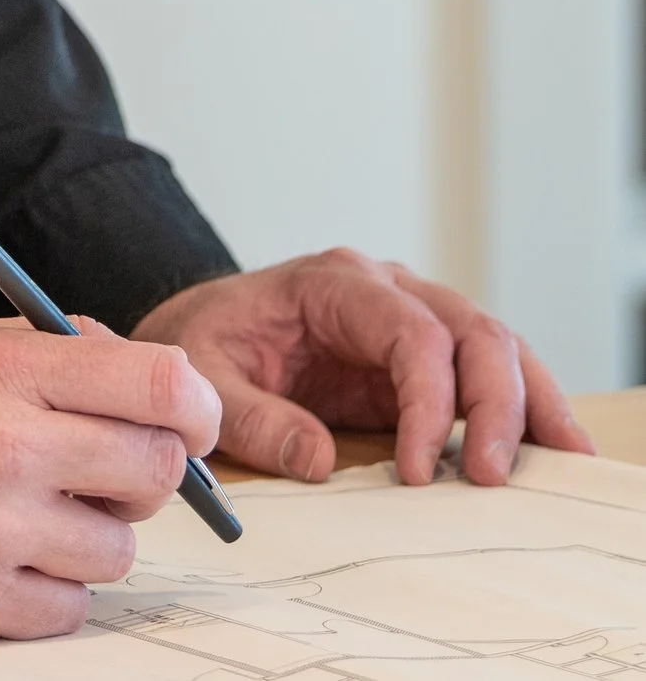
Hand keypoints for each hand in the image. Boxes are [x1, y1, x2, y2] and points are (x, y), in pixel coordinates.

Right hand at [0, 314, 220, 636]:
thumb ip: (39, 351)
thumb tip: (135, 370)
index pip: (156, 383)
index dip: (193, 402)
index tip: (192, 416)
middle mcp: (4, 449)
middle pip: (155, 469)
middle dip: (144, 466)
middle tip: (100, 464)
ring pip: (119, 548)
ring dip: (93, 532)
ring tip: (28, 509)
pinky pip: (73, 607)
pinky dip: (53, 586)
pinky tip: (1, 554)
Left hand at [134, 251, 590, 486]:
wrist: (200, 329)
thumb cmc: (204, 344)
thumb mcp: (205, 378)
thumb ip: (253, 417)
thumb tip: (320, 461)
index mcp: (332, 282)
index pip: (409, 331)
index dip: (428, 400)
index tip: (419, 472)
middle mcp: (384, 289)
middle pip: (469, 329)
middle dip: (494, 403)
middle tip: (489, 478)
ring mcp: (410, 318)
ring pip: (493, 344)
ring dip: (528, 402)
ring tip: (561, 462)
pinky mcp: (422, 359)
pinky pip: (484, 374)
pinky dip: (522, 407)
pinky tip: (553, 448)